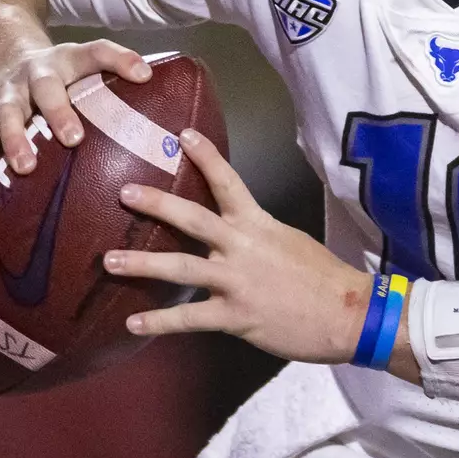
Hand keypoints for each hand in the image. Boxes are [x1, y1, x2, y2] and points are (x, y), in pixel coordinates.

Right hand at [0, 39, 150, 187]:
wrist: (5, 59)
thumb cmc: (61, 76)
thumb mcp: (86, 68)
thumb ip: (117, 82)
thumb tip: (162, 109)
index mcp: (68, 60)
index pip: (97, 52)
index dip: (121, 59)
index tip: (144, 75)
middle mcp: (35, 74)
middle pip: (46, 87)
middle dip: (58, 112)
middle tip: (74, 139)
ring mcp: (9, 95)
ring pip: (7, 114)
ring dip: (15, 140)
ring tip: (26, 167)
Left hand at [105, 129, 371, 364]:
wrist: (350, 314)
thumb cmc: (324, 277)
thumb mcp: (290, 241)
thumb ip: (257, 234)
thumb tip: (233, 230)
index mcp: (259, 223)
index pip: (228, 181)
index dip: (205, 156)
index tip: (183, 134)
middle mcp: (243, 247)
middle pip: (192, 218)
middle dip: (156, 204)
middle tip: (124, 192)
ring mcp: (237, 282)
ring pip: (180, 268)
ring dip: (141, 264)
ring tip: (108, 261)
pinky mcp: (236, 317)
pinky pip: (189, 318)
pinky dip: (159, 321)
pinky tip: (132, 323)